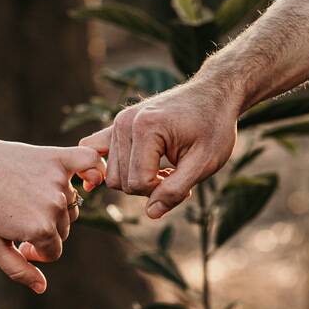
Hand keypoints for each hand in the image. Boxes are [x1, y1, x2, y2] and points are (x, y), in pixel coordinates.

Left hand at [0, 136, 104, 293]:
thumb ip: (18, 270)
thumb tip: (42, 287)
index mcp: (40, 229)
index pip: (54, 251)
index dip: (35, 251)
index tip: (17, 242)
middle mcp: (55, 205)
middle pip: (64, 230)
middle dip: (45, 230)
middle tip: (19, 220)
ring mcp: (58, 181)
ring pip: (71, 206)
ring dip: (57, 208)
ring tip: (28, 200)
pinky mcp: (58, 158)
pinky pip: (89, 161)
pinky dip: (95, 170)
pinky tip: (90, 181)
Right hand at [80, 78, 239, 218]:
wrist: (213, 95)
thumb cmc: (213, 126)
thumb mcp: (205, 163)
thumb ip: (176, 190)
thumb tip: (151, 214)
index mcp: (146, 128)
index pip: (138, 183)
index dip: (162, 191)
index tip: (186, 180)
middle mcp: (124, 122)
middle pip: (121, 181)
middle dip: (149, 188)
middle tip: (177, 175)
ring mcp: (118, 122)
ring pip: (111, 174)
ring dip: (137, 179)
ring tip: (166, 168)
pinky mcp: (118, 124)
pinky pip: (94, 149)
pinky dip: (101, 166)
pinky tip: (113, 175)